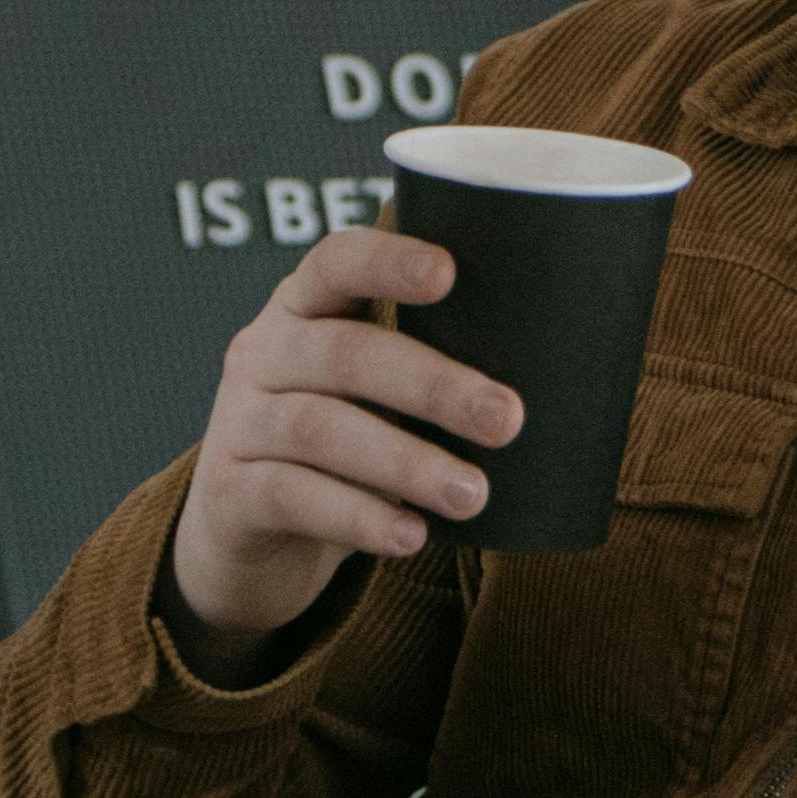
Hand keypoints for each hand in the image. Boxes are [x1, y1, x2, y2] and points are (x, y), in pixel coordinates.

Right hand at [161, 226, 517, 649]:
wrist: (243, 536)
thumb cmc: (340, 446)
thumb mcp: (371, 394)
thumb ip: (430, 369)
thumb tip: (566, 370)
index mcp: (303, 308)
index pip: (335, 261)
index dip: (389, 261)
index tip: (451, 274)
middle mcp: (262, 352)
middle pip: (344, 354)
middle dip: (433, 385)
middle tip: (507, 418)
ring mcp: (238, 422)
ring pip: (320, 429)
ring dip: (405, 462)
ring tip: (473, 493)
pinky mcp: (230, 493)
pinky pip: (293, 496)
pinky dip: (358, 517)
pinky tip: (410, 536)